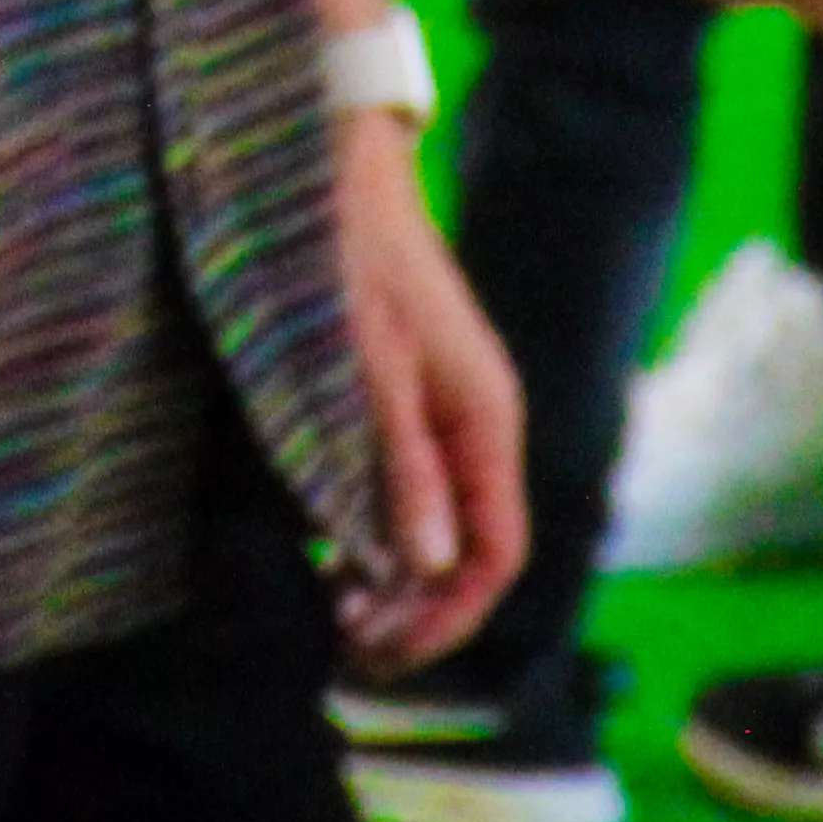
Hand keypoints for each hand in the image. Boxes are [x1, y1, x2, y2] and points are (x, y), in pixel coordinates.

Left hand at [328, 105, 528, 677]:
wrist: (329, 165)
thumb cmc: (342, 256)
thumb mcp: (362, 365)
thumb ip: (398, 464)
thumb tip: (430, 568)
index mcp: (486, 418)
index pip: (494, 555)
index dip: (445, 621)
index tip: (378, 656)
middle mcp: (480, 422)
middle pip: (472, 552)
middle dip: (417, 614)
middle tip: (342, 653)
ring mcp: (448, 408)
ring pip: (441, 526)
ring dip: (395, 582)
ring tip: (332, 617)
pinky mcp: (413, 396)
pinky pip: (414, 490)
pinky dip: (377, 536)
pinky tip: (327, 557)